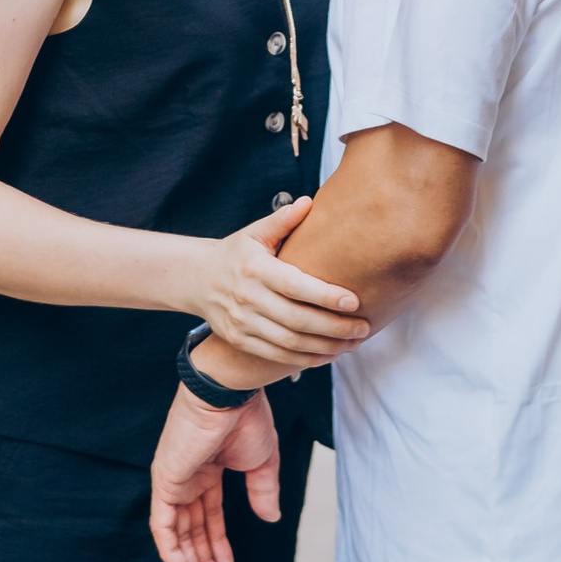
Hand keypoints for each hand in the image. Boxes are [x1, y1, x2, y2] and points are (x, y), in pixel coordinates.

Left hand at [150, 371, 279, 561]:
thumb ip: (263, 492)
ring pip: (178, 533)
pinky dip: (171, 550)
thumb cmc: (246, 418)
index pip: (209, 515)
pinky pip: (163, 525)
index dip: (218, 543)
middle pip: (192, 529)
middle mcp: (188, 477)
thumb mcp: (262, 462)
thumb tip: (271, 519)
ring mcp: (174, 480)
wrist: (229, 396)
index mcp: (209, 469)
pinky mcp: (165, 482)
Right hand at [190, 204, 367, 372]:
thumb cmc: (236, 253)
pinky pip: (277, 355)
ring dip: (326, 347)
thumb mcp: (254, 233)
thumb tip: (309, 202)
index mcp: (254, 268)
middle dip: (334, 328)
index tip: (354, 301)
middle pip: (296, 320)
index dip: (325, 296)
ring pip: (290, 343)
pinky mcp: (240, 340)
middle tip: (363, 328)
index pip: (294, 286)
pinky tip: (329, 354)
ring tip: (353, 344)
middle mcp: (247, 298)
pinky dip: (306, 359)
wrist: (197, 280)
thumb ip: (282, 220)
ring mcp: (242, 323)